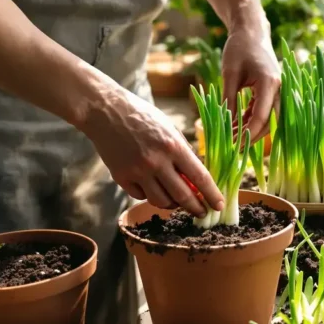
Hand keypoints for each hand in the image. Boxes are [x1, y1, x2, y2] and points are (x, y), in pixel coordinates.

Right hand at [81, 87, 223, 216]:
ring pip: (162, 201)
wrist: (104, 110)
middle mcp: (156, 161)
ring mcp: (137, 171)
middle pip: (183, 196)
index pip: (200, 177)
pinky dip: (150, 196)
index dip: (212, 194)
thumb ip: (183, 151)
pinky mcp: (121, 177)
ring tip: (177, 201)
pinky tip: (152, 188)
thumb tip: (196, 176)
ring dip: (173, 205)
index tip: (219, 205)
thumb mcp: (169, 128)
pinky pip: (141, 196)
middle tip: (202, 213)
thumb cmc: (142, 116)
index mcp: (173, 146)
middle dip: (196, 208)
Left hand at [222, 23, 280, 142]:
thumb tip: (225, 124)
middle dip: (252, 136)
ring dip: (251, 128)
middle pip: (269, 122)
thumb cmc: (239, 49)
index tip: (233, 144)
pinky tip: (237, 124)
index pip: (260, 117)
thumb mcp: (229, 74)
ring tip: (232, 136)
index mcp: (269, 84)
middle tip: (234, 147)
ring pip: (268, 118)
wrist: (251, 32)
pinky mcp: (272, 91)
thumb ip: (229, 100)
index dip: (247, 133)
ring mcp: (278, 90)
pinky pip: (265, 110)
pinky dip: (252, 118)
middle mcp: (279, 89)